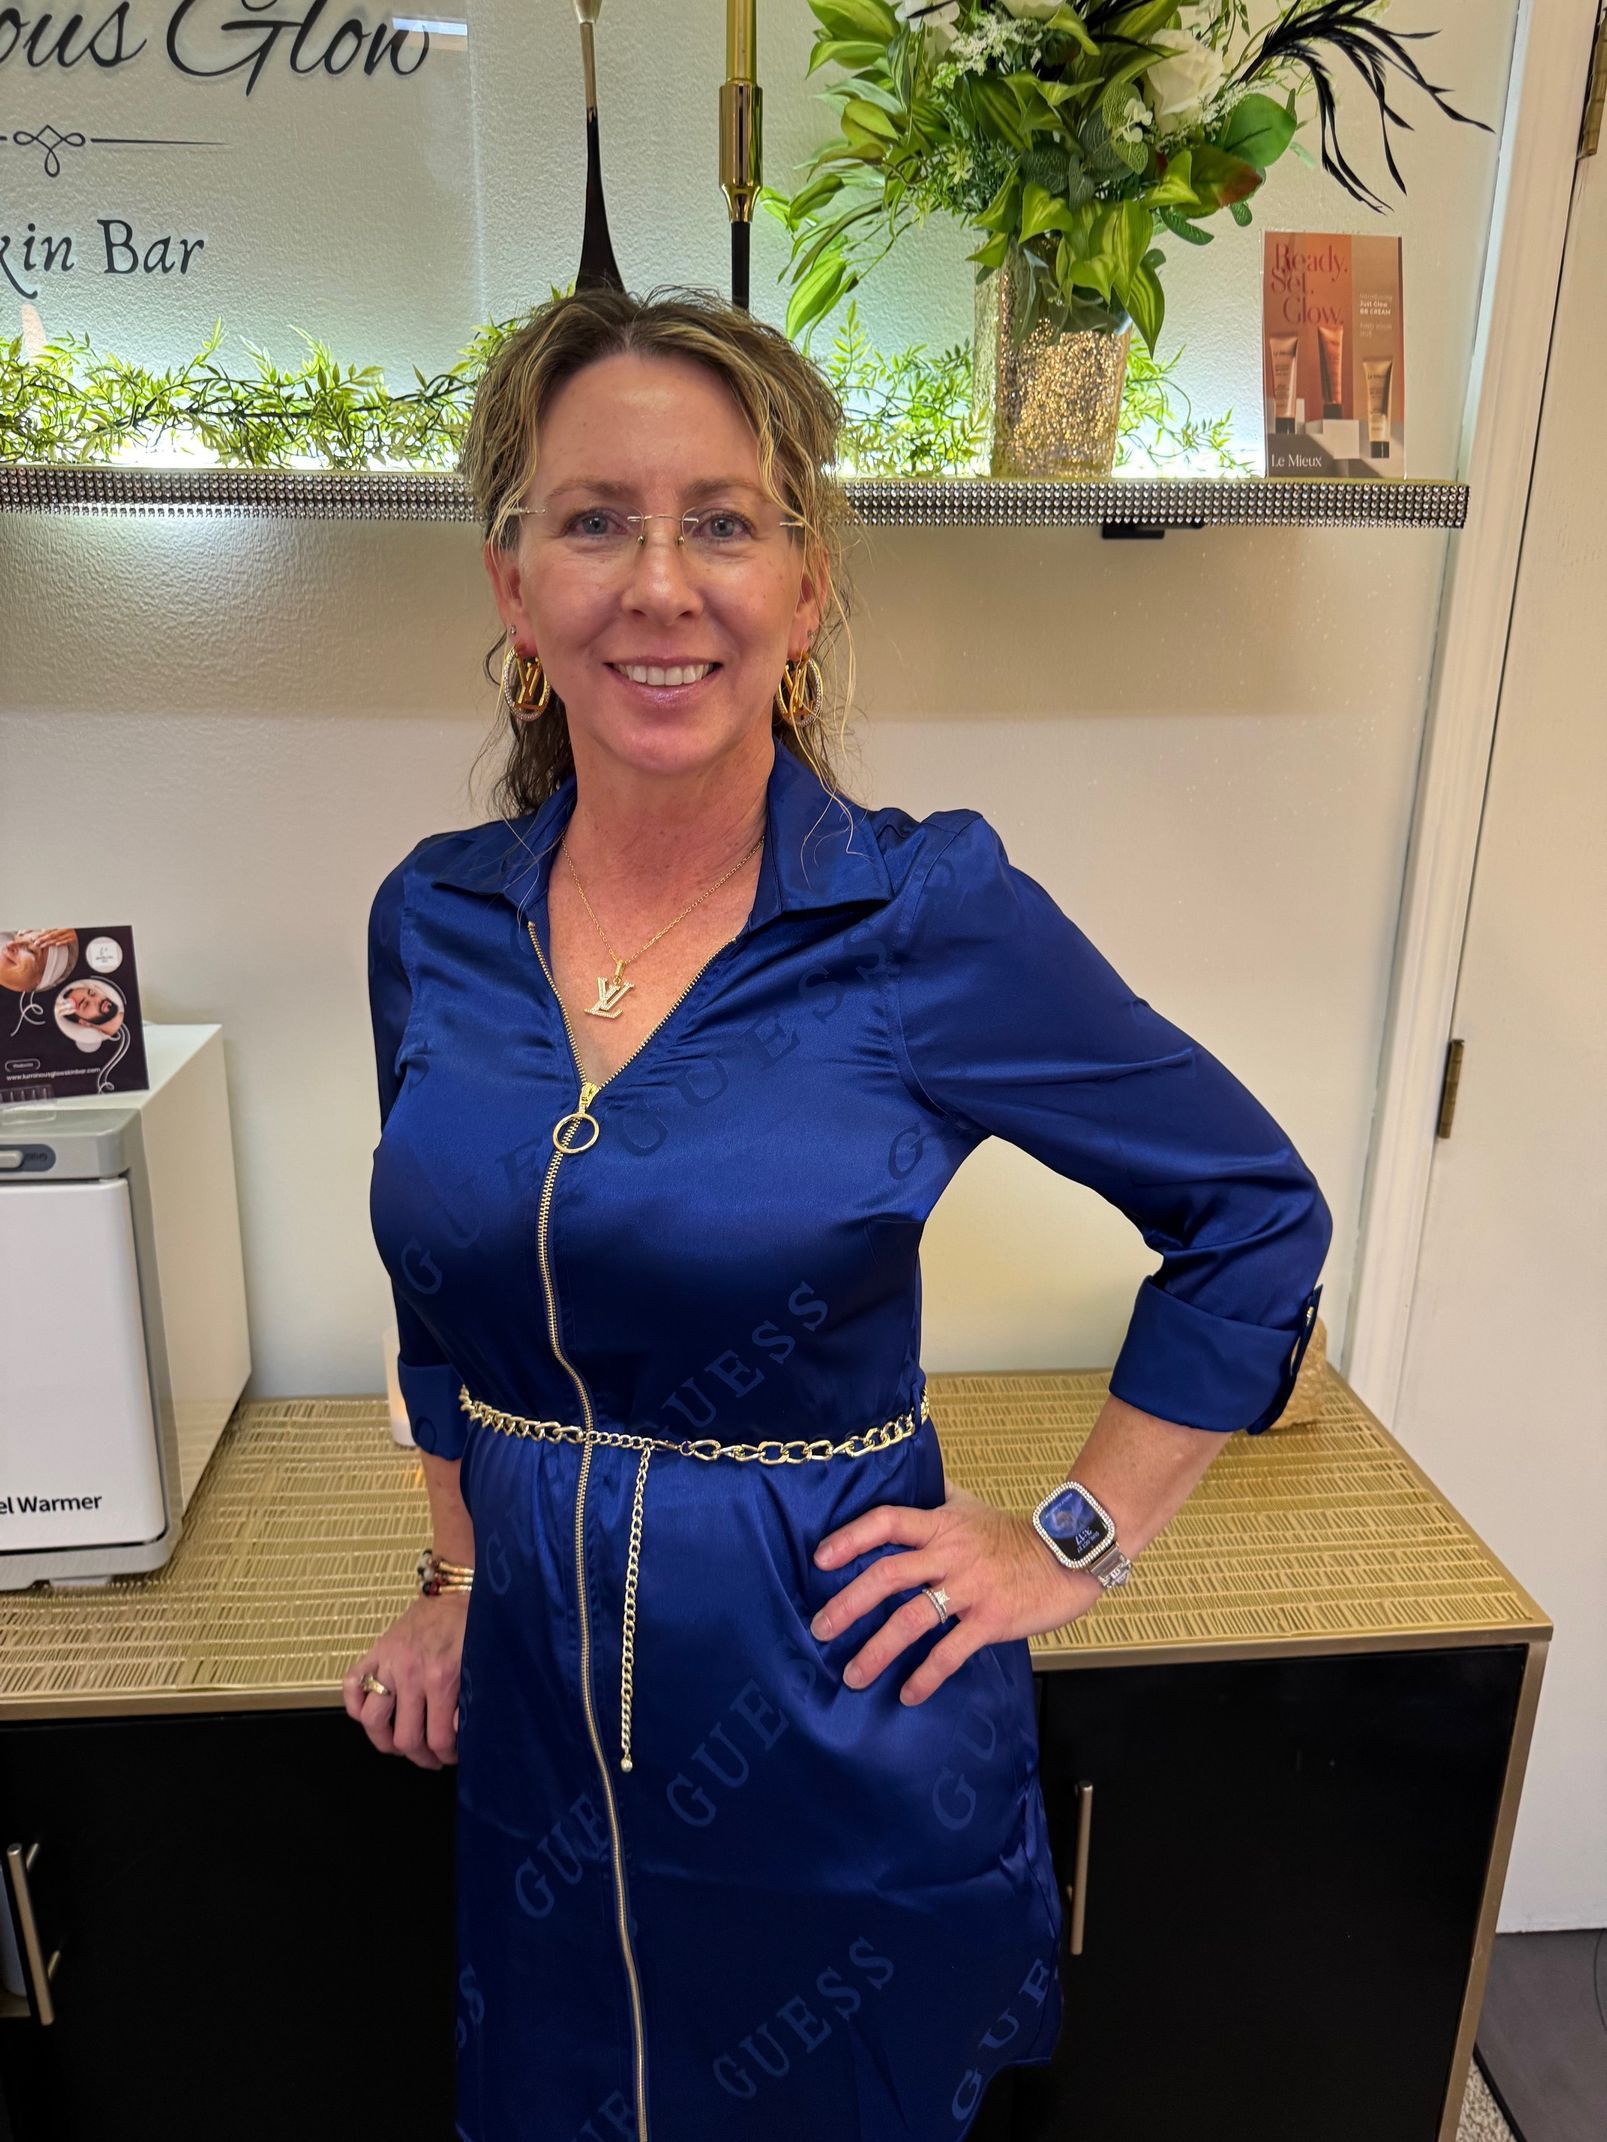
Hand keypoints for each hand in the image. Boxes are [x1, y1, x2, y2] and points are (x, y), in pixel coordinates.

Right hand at [342, 1592, 469, 1768]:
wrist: (454, 1591)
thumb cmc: (472, 1626)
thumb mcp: (481, 1664)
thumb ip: (471, 1700)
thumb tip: (457, 1735)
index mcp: (442, 1678)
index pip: (438, 1738)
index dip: (445, 1756)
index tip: (450, 1756)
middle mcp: (411, 1674)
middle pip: (405, 1738)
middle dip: (419, 1757)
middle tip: (430, 1757)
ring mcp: (387, 1663)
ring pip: (372, 1721)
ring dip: (385, 1741)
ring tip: (400, 1744)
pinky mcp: (374, 1652)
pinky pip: (351, 1687)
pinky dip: (355, 1706)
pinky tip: (373, 1714)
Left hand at [809, 1483, 1104, 1706]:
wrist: (1069, 1556)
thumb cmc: (1013, 1534)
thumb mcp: (970, 1506)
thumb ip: (936, 1496)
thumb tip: (908, 1473)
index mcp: (941, 1524)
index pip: (887, 1521)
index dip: (851, 1538)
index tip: (819, 1560)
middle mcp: (950, 1554)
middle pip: (888, 1575)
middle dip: (848, 1604)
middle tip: (821, 1628)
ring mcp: (970, 1589)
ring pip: (912, 1619)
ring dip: (877, 1650)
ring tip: (854, 1674)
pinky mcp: (991, 1620)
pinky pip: (950, 1652)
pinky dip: (926, 1675)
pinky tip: (908, 1694)